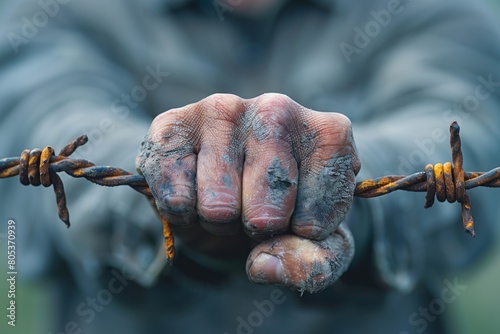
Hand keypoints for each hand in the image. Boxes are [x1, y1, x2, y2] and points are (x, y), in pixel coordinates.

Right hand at [138, 93, 359, 292]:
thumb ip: (313, 265)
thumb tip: (262, 266)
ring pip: (218, 206)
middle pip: (266, 210)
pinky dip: (181, 213)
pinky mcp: (173, 125)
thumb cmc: (286, 213)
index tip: (301, 216)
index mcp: (328, 135)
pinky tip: (194, 192)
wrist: (238, 193)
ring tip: (227, 201)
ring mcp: (223, 110)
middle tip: (256, 211)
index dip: (303, 235)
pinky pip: (174, 196)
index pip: (318, 216)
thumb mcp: (318, 247)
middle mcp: (277, 109)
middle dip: (256, 230)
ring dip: (218, 223)